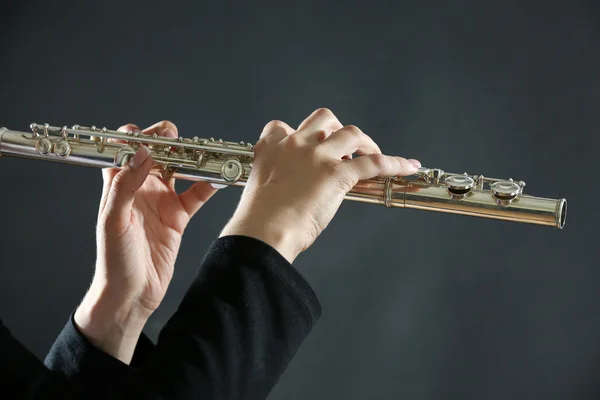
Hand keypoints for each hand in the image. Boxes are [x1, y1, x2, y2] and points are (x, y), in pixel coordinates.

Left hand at [75, 121, 217, 363]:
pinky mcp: (179, 217)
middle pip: (158, 154)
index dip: (139, 136)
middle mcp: (141, 188)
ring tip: (207, 153)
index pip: (126, 148)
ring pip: (180, 170)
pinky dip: (209, 185)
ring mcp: (161, 201)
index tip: (155, 135)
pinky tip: (219, 178)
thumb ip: (126, 184)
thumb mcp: (114, 219)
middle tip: (183, 141)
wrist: (131, 294)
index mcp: (119, 185)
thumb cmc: (114, 260)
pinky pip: (197, 195)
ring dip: (193, 160)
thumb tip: (143, 152)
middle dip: (172, 142)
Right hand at [220, 108, 419, 262]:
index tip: (306, 144)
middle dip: (336, 128)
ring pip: (350, 132)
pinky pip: (373, 162)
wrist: (262, 232)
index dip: (298, 133)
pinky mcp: (338, 174)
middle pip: (323, 118)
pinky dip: (394, 163)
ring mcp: (318, 157)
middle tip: (344, 146)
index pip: (281, 126)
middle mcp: (295, 145)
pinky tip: (407, 166)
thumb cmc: (257, 222)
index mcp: (271, 149)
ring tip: (371, 152)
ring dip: (365, 142)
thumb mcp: (260, 192)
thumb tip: (291, 191)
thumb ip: (277, 181)